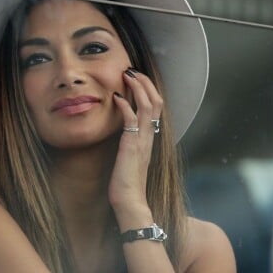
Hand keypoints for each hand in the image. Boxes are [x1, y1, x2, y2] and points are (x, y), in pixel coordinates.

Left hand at [108, 68, 162, 216]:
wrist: (130, 203)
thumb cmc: (126, 184)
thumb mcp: (129, 159)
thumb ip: (129, 145)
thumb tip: (122, 135)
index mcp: (149, 139)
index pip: (156, 108)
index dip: (149, 90)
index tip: (136, 79)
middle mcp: (149, 137)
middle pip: (156, 101)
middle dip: (145, 82)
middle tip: (132, 70)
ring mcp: (142, 141)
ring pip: (147, 106)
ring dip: (137, 87)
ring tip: (126, 74)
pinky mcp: (131, 147)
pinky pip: (131, 120)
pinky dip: (125, 105)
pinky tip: (116, 97)